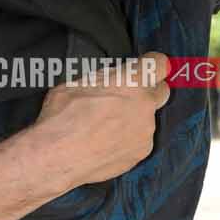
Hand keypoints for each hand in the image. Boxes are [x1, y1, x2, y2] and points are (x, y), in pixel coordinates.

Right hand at [33, 51, 170, 180]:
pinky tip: (108, 143)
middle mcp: (146, 105)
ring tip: (108, 127)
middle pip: (162, 92)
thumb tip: (115, 79)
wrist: (58, 156)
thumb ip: (107, 78)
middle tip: (128, 96)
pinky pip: (140, 141)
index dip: (153, 64)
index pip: (160, 64)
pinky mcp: (140, 153)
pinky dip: (129, 140)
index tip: (148, 67)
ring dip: (135, 119)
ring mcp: (146, 132)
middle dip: (149, 91)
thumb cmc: (63, 116)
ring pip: (148, 120)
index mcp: (133, 81)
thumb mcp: (80, 81)